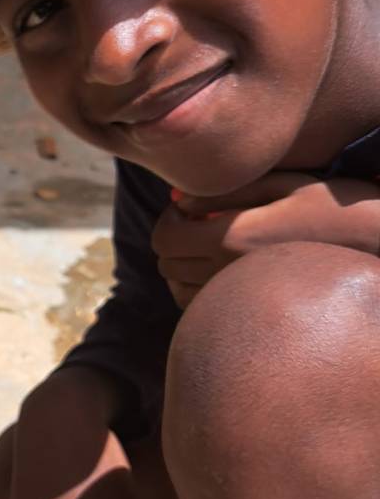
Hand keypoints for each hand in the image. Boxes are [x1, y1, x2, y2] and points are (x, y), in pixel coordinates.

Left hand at [153, 173, 379, 307]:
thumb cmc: (334, 208)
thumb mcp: (283, 185)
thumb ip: (224, 192)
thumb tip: (178, 200)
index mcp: (230, 238)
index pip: (163, 237)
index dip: (168, 219)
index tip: (189, 209)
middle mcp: (227, 274)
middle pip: (166, 264)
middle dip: (174, 241)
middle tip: (199, 224)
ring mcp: (239, 298)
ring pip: (179, 290)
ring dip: (183, 267)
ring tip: (211, 247)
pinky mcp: (250, 314)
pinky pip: (202, 309)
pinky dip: (198, 290)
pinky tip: (223, 271)